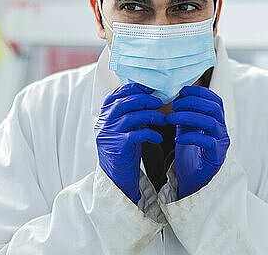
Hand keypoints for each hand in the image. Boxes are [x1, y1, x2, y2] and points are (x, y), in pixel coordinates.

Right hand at [95, 83, 166, 203]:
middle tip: (159, 101)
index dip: (132, 88)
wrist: (116, 179)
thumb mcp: (124, 129)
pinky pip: (137, 134)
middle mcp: (104, 124)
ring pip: (132, 116)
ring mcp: (110, 135)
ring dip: (152, 115)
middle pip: (124, 102)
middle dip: (144, 99)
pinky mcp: (118, 148)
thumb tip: (148, 96)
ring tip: (164, 119)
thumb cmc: (124, 151)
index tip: (149, 87)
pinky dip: (151, 134)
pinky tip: (158, 138)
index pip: (115, 95)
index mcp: (104, 117)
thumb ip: (130, 114)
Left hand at [166, 86, 229, 198]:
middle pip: (214, 108)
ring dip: (188, 116)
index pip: (215, 100)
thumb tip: (176, 96)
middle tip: (174, 105)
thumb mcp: (187, 129)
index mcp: (217, 121)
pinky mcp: (216, 157)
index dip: (200, 92)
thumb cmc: (190, 154)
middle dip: (192, 102)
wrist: (192, 180)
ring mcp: (221, 143)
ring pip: (210, 122)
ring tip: (170, 118)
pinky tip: (177, 139)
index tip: (181, 91)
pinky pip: (206, 142)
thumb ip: (186, 114)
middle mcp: (222, 130)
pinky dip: (190, 137)